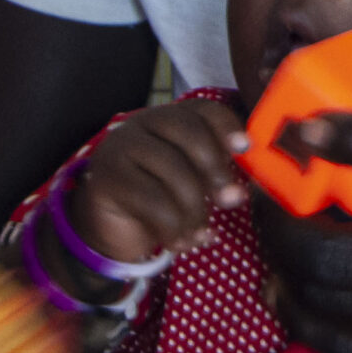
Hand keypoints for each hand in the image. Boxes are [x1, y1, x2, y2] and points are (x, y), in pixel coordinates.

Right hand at [71, 96, 250, 261]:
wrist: (111, 230)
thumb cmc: (160, 200)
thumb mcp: (191, 184)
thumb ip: (214, 178)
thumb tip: (237, 193)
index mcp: (169, 119)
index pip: (203, 110)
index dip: (226, 126)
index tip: (245, 148)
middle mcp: (143, 124)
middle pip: (189, 132)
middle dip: (215, 168)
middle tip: (229, 201)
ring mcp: (121, 147)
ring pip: (171, 167)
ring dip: (194, 208)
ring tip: (198, 233)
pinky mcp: (107, 177)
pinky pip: (149, 198)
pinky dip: (172, 225)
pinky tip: (178, 242)